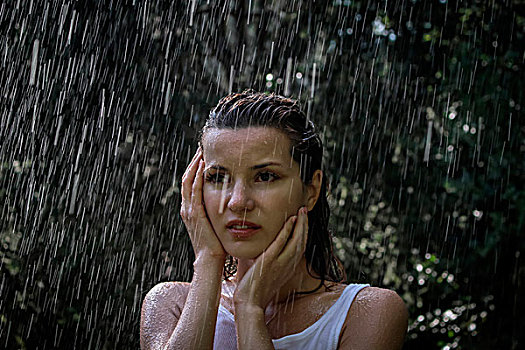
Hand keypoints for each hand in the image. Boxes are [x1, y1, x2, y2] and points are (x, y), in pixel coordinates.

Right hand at [180, 147, 226, 261]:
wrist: (210, 260)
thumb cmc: (217, 245)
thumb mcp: (216, 225)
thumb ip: (218, 212)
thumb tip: (230, 202)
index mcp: (191, 210)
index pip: (191, 183)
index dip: (196, 168)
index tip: (204, 154)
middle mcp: (187, 208)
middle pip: (187, 178)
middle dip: (194, 162)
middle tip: (201, 147)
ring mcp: (189, 210)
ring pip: (188, 181)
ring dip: (195, 165)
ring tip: (201, 151)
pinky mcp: (195, 214)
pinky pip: (194, 190)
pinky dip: (197, 177)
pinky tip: (203, 166)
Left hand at [232, 206, 308, 309]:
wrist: (250, 304)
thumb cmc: (255, 290)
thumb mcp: (269, 275)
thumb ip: (272, 262)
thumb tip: (268, 251)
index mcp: (289, 268)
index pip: (301, 247)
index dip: (304, 232)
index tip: (303, 221)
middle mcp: (288, 265)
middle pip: (302, 241)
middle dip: (305, 224)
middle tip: (304, 210)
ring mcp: (280, 263)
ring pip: (296, 240)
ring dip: (300, 224)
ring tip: (301, 211)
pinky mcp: (270, 261)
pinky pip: (281, 243)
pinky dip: (287, 230)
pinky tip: (290, 220)